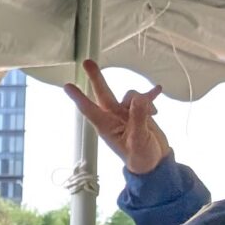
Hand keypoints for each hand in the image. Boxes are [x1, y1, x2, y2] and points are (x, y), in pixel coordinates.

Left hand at [70, 59, 172, 173]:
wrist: (154, 163)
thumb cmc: (141, 157)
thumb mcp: (138, 140)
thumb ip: (138, 119)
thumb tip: (138, 98)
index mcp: (107, 126)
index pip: (89, 109)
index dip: (78, 98)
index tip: (66, 86)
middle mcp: (113, 118)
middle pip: (103, 94)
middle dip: (96, 78)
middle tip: (87, 62)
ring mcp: (126, 114)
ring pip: (130, 96)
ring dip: (142, 100)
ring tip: (153, 114)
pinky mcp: (139, 113)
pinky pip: (144, 99)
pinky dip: (150, 96)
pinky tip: (158, 90)